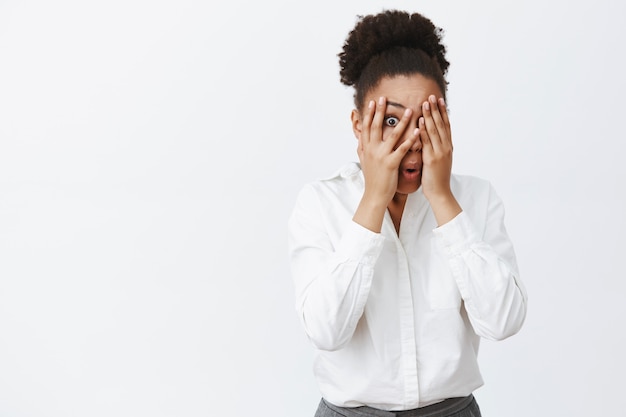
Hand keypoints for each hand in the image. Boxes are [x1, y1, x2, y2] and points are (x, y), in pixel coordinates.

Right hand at [357, 96, 417, 206]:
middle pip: (376, 126)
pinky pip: (402, 149)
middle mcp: (372, 150)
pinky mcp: (391, 163)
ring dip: (402, 122)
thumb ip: (362, 148)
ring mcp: (381, 156)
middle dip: (380, 111)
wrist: (375, 195)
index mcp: (366, 148)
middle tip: (385, 98)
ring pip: (392, 135)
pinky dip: (410, 139)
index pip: (367, 127)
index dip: (370, 113)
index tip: (373, 102)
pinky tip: (418, 131)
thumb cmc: (372, 179)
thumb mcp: (364, 161)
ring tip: (410, 110)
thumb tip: (359, 138)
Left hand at [419, 95, 461, 223]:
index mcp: (447, 147)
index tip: (439, 100)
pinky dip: (423, 130)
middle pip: (441, 124)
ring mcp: (440, 152)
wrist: (440, 192)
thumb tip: (431, 139)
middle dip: (436, 109)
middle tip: (432, 96)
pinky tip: (419, 121)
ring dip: (430, 116)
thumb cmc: (436, 178)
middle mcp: (445, 147)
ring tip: (425, 103)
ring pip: (435, 130)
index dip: (442, 112)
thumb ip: (435, 148)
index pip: (445, 125)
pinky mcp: (432, 158)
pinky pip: (427, 142)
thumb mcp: (438, 160)